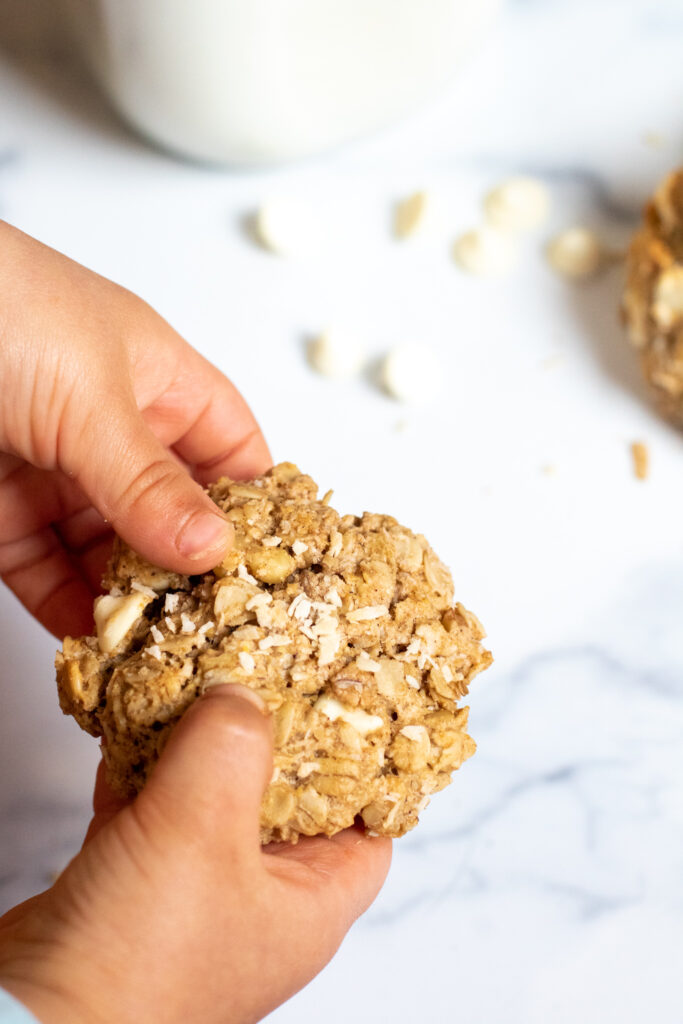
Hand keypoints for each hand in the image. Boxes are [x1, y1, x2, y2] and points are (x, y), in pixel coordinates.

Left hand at [0, 220, 270, 638]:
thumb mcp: (91, 397)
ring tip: (157, 649)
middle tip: (215, 628)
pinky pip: (47, 572)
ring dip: (131, 601)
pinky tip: (95, 641)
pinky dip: (69, 609)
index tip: (274, 567)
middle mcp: (114, 432)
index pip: (231, 452)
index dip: (256, 506)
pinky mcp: (4, 513)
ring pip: (111, 554)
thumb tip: (212, 547)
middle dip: (192, 571)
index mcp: (158, 383)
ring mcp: (59, 474)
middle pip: (173, 515)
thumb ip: (147, 482)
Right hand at [0, 685, 391, 1023]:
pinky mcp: (133, 883)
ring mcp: (193, 891)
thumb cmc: (136, 962)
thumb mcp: (202, 831)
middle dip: (274, 734)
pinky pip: (150, 805)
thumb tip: (240, 696)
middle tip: (270, 673)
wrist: (29, 1017)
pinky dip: (144, 764)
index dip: (368, 767)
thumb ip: (231, 747)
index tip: (355, 704)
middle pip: (289, 799)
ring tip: (202, 681)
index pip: (367, 828)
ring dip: (201, 743)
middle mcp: (257, 900)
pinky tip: (135, 721)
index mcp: (306, 905)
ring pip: (213, 796)